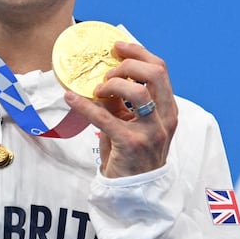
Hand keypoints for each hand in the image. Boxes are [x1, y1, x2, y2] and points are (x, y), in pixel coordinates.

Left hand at [63, 41, 178, 177]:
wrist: (133, 192)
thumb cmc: (132, 155)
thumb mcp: (134, 124)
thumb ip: (123, 102)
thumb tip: (102, 78)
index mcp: (168, 109)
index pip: (160, 70)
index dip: (138, 52)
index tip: (117, 46)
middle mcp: (165, 118)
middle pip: (155, 74)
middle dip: (128, 64)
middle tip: (108, 70)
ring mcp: (151, 132)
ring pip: (138, 92)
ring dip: (113, 83)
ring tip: (98, 89)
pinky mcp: (131, 144)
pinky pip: (106, 118)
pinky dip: (85, 106)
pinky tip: (71, 99)